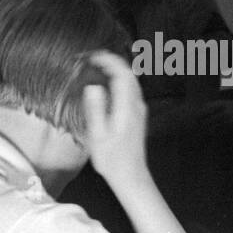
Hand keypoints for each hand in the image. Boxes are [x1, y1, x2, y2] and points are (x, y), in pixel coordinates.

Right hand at [82, 51, 147, 184]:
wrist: (132, 176)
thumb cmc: (112, 160)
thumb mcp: (97, 136)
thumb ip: (95, 110)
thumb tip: (92, 87)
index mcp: (127, 108)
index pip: (122, 74)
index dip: (109, 61)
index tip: (94, 56)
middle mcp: (137, 106)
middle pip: (129, 74)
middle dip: (113, 62)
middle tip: (95, 58)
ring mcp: (140, 111)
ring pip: (132, 82)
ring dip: (117, 71)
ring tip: (99, 67)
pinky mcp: (138, 116)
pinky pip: (131, 90)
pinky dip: (120, 81)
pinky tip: (108, 85)